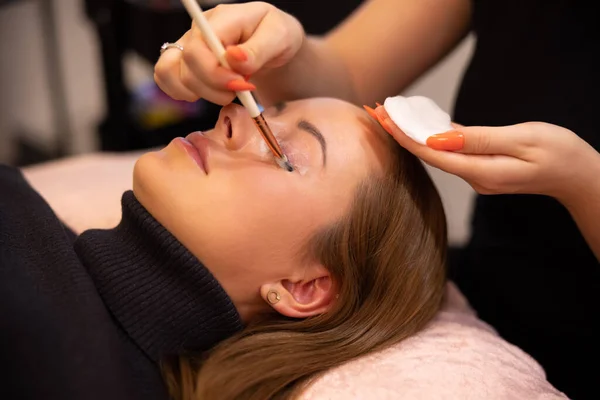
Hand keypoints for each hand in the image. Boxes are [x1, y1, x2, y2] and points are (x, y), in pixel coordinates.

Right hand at [154, 2, 303, 103]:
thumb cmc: (277, 36)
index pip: (199, 49)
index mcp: (222, 19)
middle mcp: (198, 30)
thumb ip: (258, 50)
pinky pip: (165, 78)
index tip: (243, 85)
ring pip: (170, 73)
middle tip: (240, 90)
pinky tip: (206, 93)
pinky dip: (182, 93)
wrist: (274, 43)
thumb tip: (234, 59)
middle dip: (213, 89)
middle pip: (185, 66)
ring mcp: (188, 44)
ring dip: (197, 93)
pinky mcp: (184, 60)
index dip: (216, 75)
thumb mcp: (279, 38)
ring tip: (225, 93)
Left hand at [373, 106, 599, 203]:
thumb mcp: (521, 139)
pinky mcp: (482, 170)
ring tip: (390, 116)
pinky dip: (433, 139)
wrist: (578, 176)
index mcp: (481, 171)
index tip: (384, 119)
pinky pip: (451, 154)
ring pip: (437, 154)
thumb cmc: (557, 153)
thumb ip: (479, 140)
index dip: (405, 136)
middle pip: (429, 154)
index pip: (432, 153)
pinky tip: (419, 127)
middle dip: (401, 134)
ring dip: (413, 136)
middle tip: (376, 112)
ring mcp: (478, 176)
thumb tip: (439, 138)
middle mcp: (474, 178)